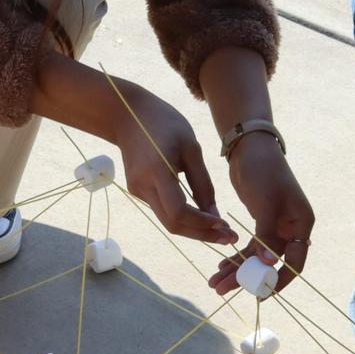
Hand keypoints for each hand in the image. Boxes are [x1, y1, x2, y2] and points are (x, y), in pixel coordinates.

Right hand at [109, 79, 237, 248]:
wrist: (127, 115)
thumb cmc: (164, 124)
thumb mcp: (191, 148)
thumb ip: (203, 184)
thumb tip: (215, 216)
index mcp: (157, 171)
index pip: (179, 212)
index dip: (202, 225)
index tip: (225, 227)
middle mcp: (143, 186)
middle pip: (173, 224)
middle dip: (202, 234)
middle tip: (228, 238)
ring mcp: (137, 191)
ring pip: (167, 221)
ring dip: (194, 229)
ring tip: (219, 231)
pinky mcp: (137, 191)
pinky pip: (163, 211)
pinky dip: (183, 218)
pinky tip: (201, 217)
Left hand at [207, 134, 313, 295]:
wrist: (250, 148)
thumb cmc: (264, 172)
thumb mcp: (266, 204)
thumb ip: (268, 234)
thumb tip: (270, 263)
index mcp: (301, 224)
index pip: (294, 262)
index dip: (278, 280)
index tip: (258, 294)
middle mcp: (291, 229)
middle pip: (271, 263)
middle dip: (247, 278)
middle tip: (223, 290)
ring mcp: (275, 227)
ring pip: (257, 257)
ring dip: (236, 270)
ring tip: (214, 283)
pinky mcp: (260, 223)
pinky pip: (249, 247)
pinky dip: (235, 257)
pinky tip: (219, 267)